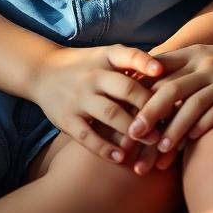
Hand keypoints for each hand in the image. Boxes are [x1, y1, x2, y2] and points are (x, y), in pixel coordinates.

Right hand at [29, 44, 163, 164]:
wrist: (43, 71)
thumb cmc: (86, 65)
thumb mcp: (106, 55)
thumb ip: (132, 61)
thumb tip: (168, 72)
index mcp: (105, 57)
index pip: (128, 55)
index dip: (145, 63)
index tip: (162, 72)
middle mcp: (93, 76)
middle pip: (125, 89)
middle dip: (148, 106)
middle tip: (170, 120)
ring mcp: (79, 98)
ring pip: (110, 114)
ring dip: (133, 129)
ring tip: (153, 141)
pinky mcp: (67, 119)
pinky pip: (88, 136)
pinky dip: (105, 148)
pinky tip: (122, 157)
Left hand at [126, 37, 212, 162]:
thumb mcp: (211, 59)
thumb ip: (185, 70)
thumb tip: (155, 90)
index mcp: (194, 53)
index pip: (156, 70)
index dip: (136, 92)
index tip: (119, 115)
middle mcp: (206, 63)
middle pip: (167, 89)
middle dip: (146, 115)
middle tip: (129, 140)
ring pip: (190, 104)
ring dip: (172, 130)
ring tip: (159, 152)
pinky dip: (202, 126)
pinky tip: (191, 143)